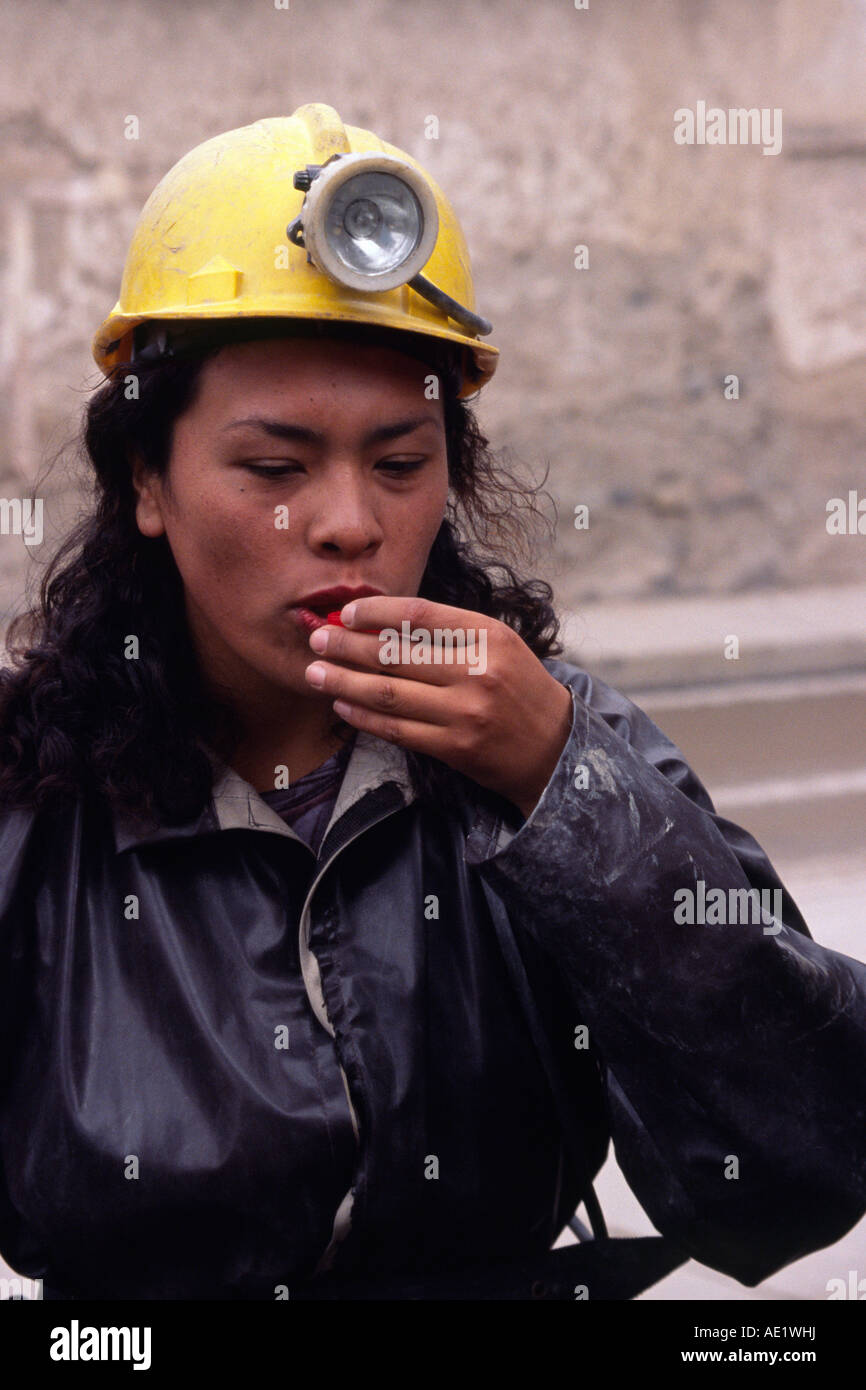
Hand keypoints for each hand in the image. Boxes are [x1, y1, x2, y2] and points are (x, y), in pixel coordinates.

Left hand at [303, 596, 573, 817]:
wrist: (554, 746)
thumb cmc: (518, 687)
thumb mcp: (498, 645)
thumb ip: (449, 631)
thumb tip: (380, 621)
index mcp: (489, 636)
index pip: (420, 615)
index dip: (376, 611)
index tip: (346, 611)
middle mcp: (478, 672)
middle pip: (396, 654)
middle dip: (347, 646)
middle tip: (317, 639)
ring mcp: (466, 713)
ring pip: (389, 693)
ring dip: (344, 682)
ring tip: (315, 673)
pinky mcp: (456, 747)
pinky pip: (397, 729)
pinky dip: (364, 716)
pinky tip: (342, 705)